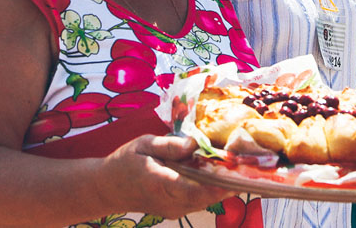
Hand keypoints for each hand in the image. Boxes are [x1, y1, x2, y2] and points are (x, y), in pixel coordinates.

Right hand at [100, 134, 231, 218]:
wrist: (108, 188)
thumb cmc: (125, 161)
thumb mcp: (143, 144)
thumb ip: (169, 145)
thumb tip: (194, 143)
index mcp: (158, 181)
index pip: (191, 189)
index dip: (215, 186)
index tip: (235, 176)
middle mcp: (167, 201)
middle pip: (204, 197)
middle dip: (227, 183)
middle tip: (248, 165)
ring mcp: (171, 209)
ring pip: (205, 202)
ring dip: (222, 187)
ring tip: (241, 167)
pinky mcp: (175, 211)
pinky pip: (199, 202)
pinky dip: (213, 191)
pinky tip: (223, 175)